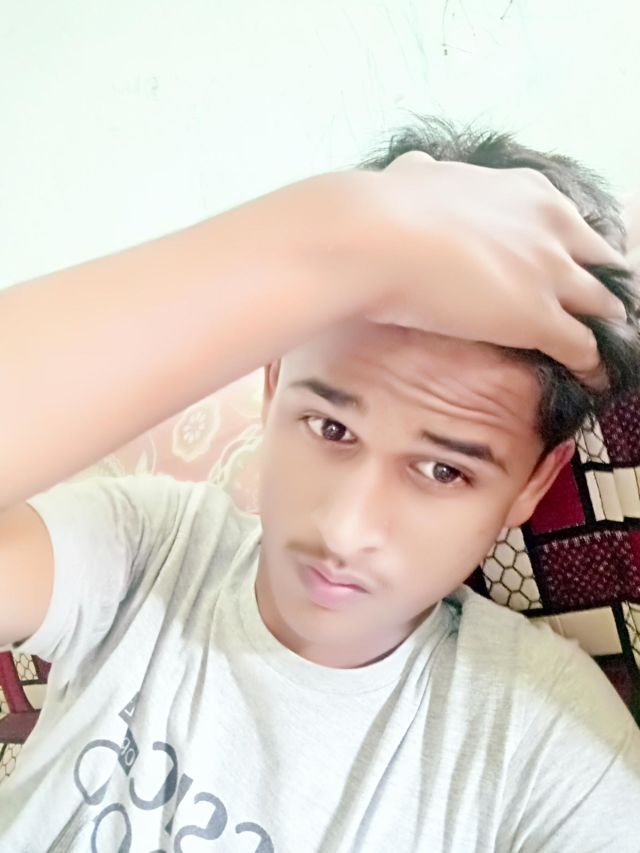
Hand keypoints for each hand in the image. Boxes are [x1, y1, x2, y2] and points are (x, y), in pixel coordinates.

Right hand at [353, 152, 628, 386]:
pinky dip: (591, 366)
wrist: (375, 236)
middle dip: (601, 288)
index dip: (573, 253)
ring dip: (604, 329)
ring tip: (604, 350)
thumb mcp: (418, 175)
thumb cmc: (388, 207)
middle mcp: (551, 229)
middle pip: (602, 264)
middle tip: (592, 312)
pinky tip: (592, 379)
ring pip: (603, 306)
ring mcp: (550, 274)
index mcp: (528, 194)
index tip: (567, 270)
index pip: (574, 227)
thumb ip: (430, 175)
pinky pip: (584, 348)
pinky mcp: (539, 318)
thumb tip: (417, 167)